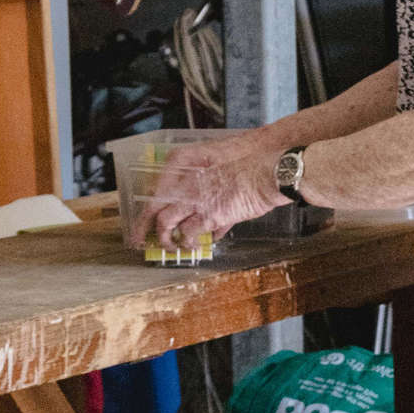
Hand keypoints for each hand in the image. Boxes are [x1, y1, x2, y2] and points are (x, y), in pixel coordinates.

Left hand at [130, 138, 283, 254]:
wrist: (270, 171)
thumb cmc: (253, 166)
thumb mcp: (225, 169)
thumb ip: (211, 187)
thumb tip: (208, 210)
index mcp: (188, 168)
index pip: (157, 190)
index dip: (147, 209)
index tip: (143, 219)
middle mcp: (187, 183)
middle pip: (154, 210)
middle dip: (147, 229)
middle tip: (146, 240)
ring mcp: (196, 199)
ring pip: (166, 224)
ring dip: (166, 239)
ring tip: (171, 247)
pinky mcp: (210, 215)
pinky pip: (190, 234)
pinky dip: (190, 242)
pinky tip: (195, 245)